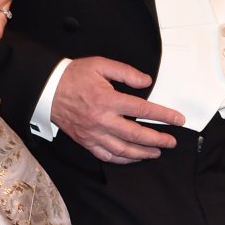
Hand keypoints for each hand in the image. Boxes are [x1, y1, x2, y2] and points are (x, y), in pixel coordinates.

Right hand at [51, 57, 183, 162]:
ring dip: (142, 153)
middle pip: (136, 135)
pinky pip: (106, 155)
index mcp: (107, 99)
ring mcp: (93, 133)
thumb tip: (146, 82)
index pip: (142, 110)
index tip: (177, 120)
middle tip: (171, 141)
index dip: (163, 116)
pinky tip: (132, 158)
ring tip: (156, 152)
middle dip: (157, 139)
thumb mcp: (100, 64)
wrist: (47, 89)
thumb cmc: (73, 76)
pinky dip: (121, 159)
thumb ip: (126, 72)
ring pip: (122, 149)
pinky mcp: (85, 140)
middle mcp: (101, 119)